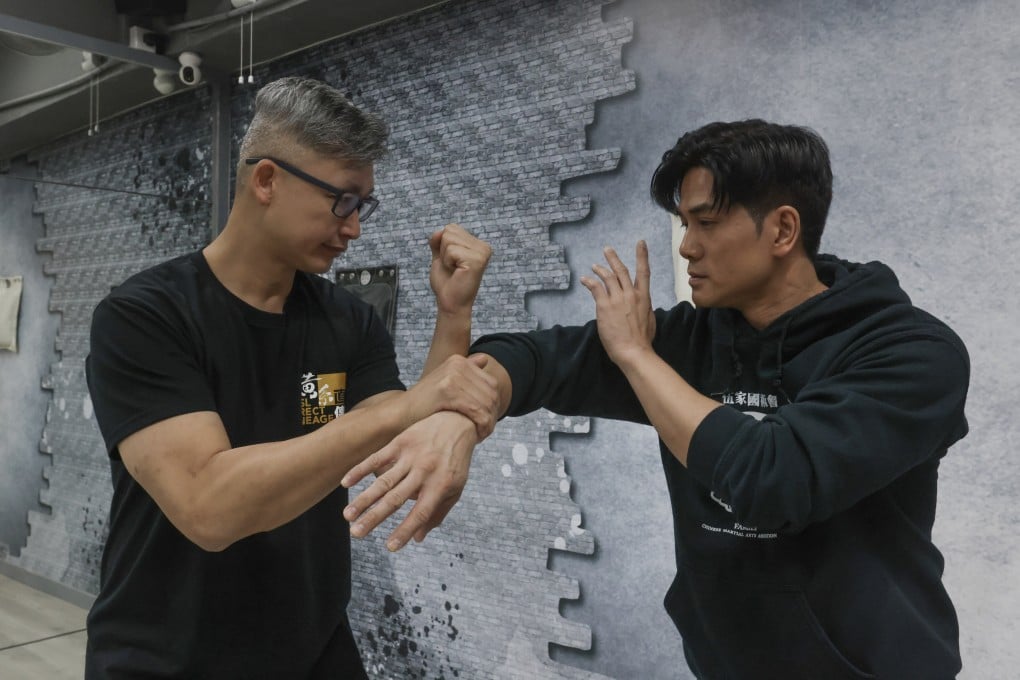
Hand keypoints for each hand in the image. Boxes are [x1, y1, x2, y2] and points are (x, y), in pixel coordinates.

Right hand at [341, 411, 477, 550]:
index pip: (420, 513)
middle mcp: (424, 472)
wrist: (458, 421)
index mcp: (440, 486)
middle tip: (356, 534)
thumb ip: (438, 513)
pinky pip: (377, 458)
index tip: (390, 547)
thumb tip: (418, 538)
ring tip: (348, 516)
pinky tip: (345, 483)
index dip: (405, 530)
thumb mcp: (456, 487)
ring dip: (364, 499)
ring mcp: (410, 456)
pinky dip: (360, 470)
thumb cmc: (456, 460)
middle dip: (375, 518)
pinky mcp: (400, 442)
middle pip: (395, 499)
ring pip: (383, 481)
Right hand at [404, 354, 498, 438]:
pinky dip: (480, 426)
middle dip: (492, 416)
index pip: (492, 384)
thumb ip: (467, 371)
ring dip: (488, 423)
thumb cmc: (425, 404)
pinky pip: (476, 410)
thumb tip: (484, 359)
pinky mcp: (447, 390)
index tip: (486, 421)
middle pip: (491, 394)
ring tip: (480, 435)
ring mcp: (452, 375)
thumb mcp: (447, 383)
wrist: (401, 413)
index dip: (494, 406)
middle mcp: (457, 364)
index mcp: (459, 361)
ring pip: (486, 404)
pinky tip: (476, 436)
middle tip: (485, 431)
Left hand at [429, 224, 491, 315]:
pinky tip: (456, 272)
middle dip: (443, 250)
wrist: (450, 303)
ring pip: (448, 239)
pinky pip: (450, 250)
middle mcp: (483, 246)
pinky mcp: (477, 260)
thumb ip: (439, 242)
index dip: (443, 245)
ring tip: (454, 270)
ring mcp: (482, 253)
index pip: (451, 228)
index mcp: (478, 244)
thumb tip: (438, 231)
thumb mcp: (441, 257)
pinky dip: (447, 262)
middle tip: (452, 267)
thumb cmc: (448, 282)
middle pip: (449, 230)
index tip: (451, 262)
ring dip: (445, 257)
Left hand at [579, 241, 656, 366]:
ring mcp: (617, 299)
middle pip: (621, 271)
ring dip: (600, 269)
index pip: (644, 271)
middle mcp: (630, 294)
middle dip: (613, 258)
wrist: (633, 350)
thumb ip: (645, 307)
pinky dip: (589, 282)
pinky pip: (595, 288)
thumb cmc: (643, 339)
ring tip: (594, 266)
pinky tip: (584, 280)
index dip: (642, 255)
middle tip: (607, 250)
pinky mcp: (604, 306)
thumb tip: (643, 303)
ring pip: (608, 277)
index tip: (640, 243)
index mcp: (644, 297)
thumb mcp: (649, 319)